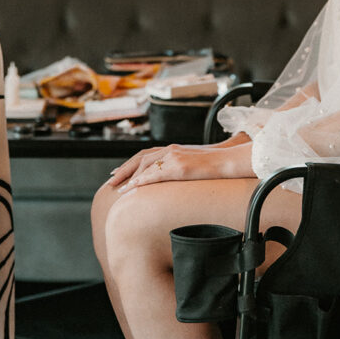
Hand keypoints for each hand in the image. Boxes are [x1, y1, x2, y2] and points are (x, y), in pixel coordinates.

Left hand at [110, 141, 252, 190]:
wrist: (228, 160)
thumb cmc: (214, 165)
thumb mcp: (194, 165)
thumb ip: (181, 168)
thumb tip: (174, 180)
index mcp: (173, 149)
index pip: (146, 154)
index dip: (130, 163)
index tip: (118, 172)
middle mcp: (170, 150)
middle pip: (140, 158)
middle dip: (124, 170)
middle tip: (111, 181)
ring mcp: (174, 157)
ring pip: (144, 165)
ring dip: (129, 177)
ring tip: (118, 189)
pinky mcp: (178, 166)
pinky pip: (154, 174)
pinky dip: (140, 181)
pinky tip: (132, 188)